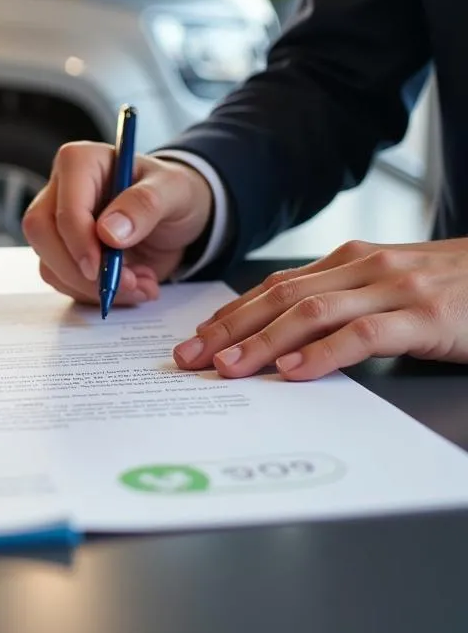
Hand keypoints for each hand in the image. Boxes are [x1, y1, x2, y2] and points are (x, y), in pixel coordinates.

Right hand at [22, 144, 213, 305]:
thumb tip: (108, 231)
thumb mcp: (174, 191)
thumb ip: (145, 204)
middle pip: (42, 234)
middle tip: (124, 284)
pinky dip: (95, 294)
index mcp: (81, 163)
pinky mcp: (63, 252)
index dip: (79, 241)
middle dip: (79, 271)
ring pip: (49, 264)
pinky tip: (130, 284)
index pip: (64, 206)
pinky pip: (63, 281)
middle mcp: (61, 190)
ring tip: (140, 283)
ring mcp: (57, 223)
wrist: (176, 218)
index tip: (101, 267)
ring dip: (93, 288)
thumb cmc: (172, 193)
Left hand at [173, 239, 467, 380]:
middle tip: (191, 358)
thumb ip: (342, 301)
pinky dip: (324, 352)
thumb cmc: (452, 289)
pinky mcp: (424, 315)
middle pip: (279, 298)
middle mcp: (363, 267)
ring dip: (263, 342)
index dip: (230, 314)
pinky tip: (295, 371)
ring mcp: (394, 289)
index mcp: (349, 260)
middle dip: (229, 329)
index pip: (273, 287)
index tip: (195, 340)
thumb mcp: (389, 286)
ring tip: (228, 368)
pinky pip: (363, 333)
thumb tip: (285, 336)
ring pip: (311, 312)